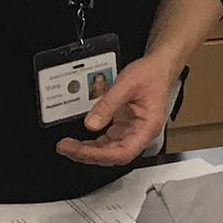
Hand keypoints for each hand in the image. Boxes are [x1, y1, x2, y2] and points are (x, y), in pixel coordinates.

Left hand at [56, 55, 175, 165]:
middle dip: (87, 154)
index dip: (100, 155)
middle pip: (113, 155)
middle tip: (65, 147)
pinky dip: (92, 143)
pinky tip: (79, 141)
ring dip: (87, 151)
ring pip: (108, 151)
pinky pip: (107, 141)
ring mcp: (131, 132)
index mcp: (147, 127)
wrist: (158, 67)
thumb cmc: (151, 75)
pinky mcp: (124, 127)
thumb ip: (108, 104)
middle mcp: (140, 134)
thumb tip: (90, 124)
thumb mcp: (127, 84)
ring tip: (67, 145)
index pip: (123, 152)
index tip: (80, 150)